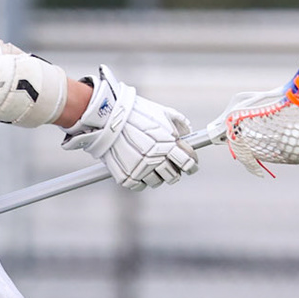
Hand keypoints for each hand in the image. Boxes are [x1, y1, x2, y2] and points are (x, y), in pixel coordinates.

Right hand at [59, 65, 198, 189]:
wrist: (106, 117)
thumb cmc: (135, 112)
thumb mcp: (163, 113)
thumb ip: (179, 124)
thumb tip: (188, 132)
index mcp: (169, 145)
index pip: (188, 163)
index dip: (192, 165)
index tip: (191, 166)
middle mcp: (156, 160)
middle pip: (173, 176)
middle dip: (174, 171)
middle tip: (169, 165)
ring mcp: (140, 170)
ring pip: (156, 182)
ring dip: (156, 175)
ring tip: (150, 164)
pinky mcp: (126, 177)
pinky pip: (139, 185)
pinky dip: (140, 180)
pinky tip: (137, 169)